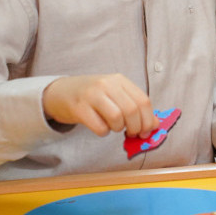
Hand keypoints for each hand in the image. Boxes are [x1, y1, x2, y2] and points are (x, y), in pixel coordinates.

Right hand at [42, 74, 156, 136]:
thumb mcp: (115, 96)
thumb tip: (155, 125)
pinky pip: (100, 127)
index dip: (148, 120)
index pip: (143, 101)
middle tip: (132, 134)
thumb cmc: (93, 96)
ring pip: (117, 118)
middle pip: (132, 110)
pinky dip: (104, 132)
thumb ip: (135, 107)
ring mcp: (91, 95)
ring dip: (119, 129)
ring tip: (114, 127)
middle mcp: (106, 84)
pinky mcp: (79, 108)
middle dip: (136, 127)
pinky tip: (101, 127)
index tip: (147, 131)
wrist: (60, 92)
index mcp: (119, 80)